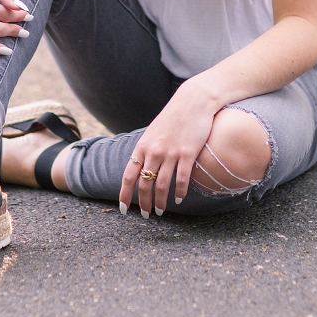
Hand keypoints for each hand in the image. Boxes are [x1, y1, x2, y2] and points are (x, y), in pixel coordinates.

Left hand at [119, 80, 217, 214]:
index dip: (125, 193)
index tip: (123, 208)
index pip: (129, 175)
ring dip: (160, 201)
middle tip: (146, 215)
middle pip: (145, 183)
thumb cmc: (173, 117)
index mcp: (143, 145)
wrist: (193, 101)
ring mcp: (171, 152)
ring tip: (161, 211)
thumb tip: (141, 167)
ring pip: (162, 184)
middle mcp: (154, 150)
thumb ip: (147, 149)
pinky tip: (179, 199)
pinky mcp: (187, 153)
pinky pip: (181, 178)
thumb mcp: (154, 132)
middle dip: (144, 202)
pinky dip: (179, 192)